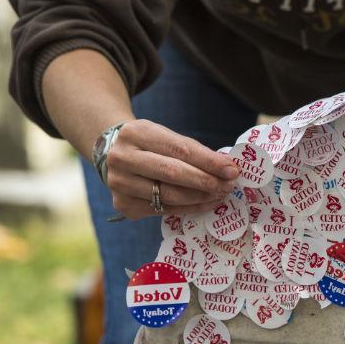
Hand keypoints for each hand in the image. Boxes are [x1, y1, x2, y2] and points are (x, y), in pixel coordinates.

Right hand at [104, 119, 239, 219]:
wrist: (112, 154)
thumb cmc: (149, 145)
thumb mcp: (165, 137)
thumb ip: (193, 151)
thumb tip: (227, 169)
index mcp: (136, 133)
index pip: (179, 149)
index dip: (208, 161)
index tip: (232, 169)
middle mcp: (123, 158)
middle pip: (173, 173)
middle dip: (206, 181)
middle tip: (229, 185)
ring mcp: (120, 184)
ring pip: (170, 196)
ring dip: (201, 197)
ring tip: (221, 194)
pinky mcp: (124, 205)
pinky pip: (165, 210)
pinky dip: (190, 208)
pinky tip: (206, 203)